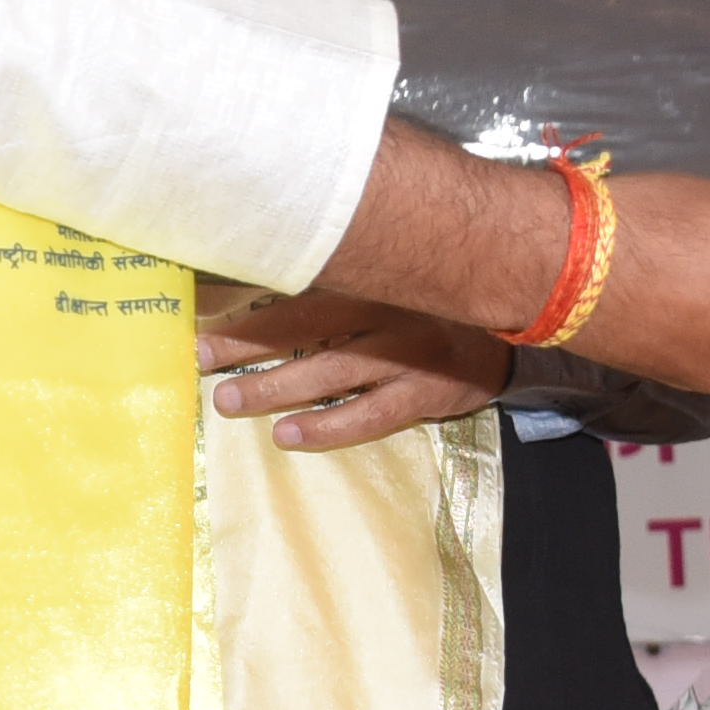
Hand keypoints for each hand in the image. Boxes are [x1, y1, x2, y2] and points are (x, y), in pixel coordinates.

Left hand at [196, 291, 510, 452]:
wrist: (512, 334)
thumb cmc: (429, 306)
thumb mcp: (388, 282)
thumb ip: (333, 283)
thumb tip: (251, 282)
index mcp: (374, 274)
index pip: (299, 281)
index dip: (246, 293)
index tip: (197, 307)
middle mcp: (389, 306)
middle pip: (307, 322)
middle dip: (247, 340)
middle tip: (200, 356)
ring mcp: (410, 351)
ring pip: (332, 370)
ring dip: (276, 387)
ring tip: (228, 401)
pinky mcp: (428, 392)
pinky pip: (371, 413)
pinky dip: (328, 426)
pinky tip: (288, 435)